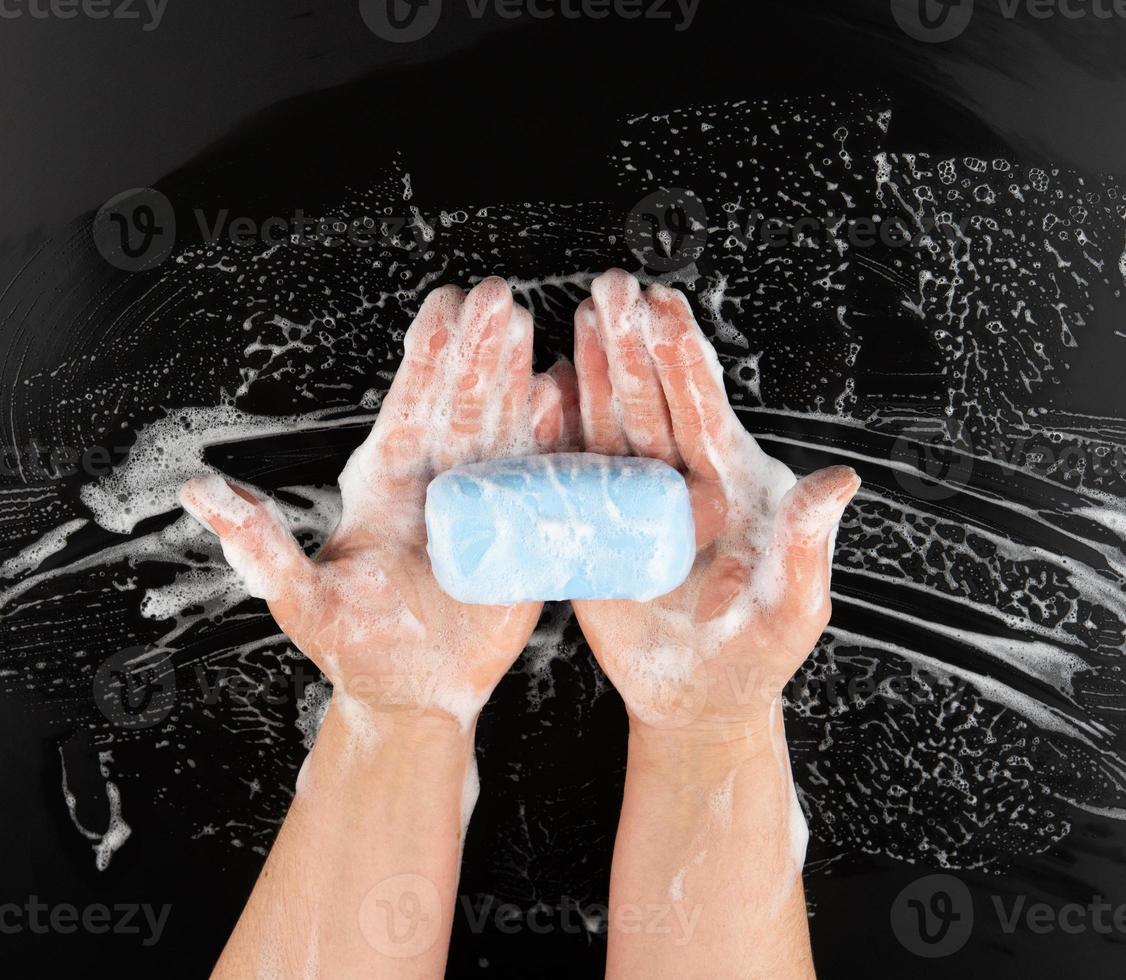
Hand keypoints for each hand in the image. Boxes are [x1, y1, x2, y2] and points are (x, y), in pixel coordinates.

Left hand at [180, 277, 578, 730]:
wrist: (412, 691)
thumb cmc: (354, 645)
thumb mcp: (297, 598)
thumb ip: (257, 544)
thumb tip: (196, 492)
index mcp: (385, 480)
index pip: (409, 403)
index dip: (428, 353)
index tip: (444, 303)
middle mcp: (437, 479)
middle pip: (460, 401)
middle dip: (477, 348)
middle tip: (494, 295)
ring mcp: (482, 500)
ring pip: (502, 425)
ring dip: (513, 376)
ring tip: (523, 327)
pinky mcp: (520, 531)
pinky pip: (539, 476)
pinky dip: (552, 437)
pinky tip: (559, 395)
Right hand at [571, 269, 858, 742]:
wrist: (698, 697)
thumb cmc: (755, 654)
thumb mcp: (794, 606)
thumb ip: (809, 545)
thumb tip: (840, 482)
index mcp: (731, 487)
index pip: (705, 410)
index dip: (684, 359)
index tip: (664, 310)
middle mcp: (681, 482)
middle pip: (654, 399)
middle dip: (633, 341)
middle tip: (612, 288)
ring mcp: (636, 500)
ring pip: (613, 421)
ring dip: (597, 368)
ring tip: (582, 316)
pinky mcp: (598, 525)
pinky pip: (575, 469)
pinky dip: (559, 429)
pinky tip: (546, 388)